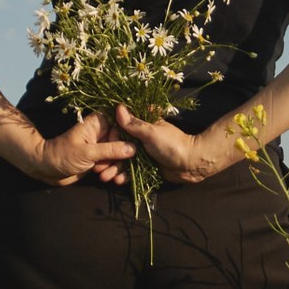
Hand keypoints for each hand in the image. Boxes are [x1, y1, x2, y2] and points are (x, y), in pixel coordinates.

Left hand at [28, 110, 136, 185]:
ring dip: (117, 167)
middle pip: (124, 141)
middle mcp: (102, 132)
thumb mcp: (87, 152)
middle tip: (109, 169)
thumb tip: (133, 148)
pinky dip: (115, 172)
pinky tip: (110, 179)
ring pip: (121, 155)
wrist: (47, 169)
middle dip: (121, 158)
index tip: (123, 152)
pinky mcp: (101, 159)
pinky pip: (115, 164)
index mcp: (98, 122)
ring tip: (104, 176)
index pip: (122, 125)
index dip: (124, 139)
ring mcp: (102, 146)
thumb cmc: (63, 155)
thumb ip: (110, 150)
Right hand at [111, 104, 241, 185]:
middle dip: (108, 158)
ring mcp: (143, 153)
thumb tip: (118, 107)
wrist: (191, 164)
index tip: (100, 146)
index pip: (120, 128)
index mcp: (143, 125)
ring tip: (104, 177)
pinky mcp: (146, 167)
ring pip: (124, 161)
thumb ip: (134, 123)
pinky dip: (124, 176)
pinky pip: (132, 171)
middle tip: (97, 167)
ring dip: (114, 168)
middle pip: (119, 147)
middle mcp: (140, 138)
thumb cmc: (173, 144)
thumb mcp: (152, 132)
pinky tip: (117, 181)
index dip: (109, 138)